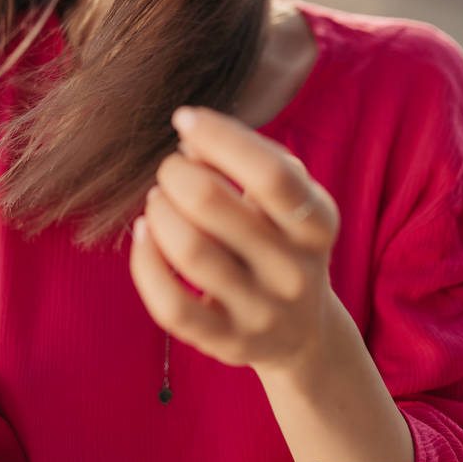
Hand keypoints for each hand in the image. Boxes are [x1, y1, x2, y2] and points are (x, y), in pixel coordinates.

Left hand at [129, 105, 340, 376]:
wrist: (302, 331)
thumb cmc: (281, 238)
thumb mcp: (283, 198)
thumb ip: (247, 158)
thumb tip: (190, 135)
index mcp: (318, 223)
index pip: (271, 174)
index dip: (220, 137)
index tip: (185, 118)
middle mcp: (295, 271)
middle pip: (214, 205)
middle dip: (176, 173)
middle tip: (171, 168)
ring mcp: (262, 313)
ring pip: (190, 252)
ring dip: (159, 211)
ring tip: (158, 200)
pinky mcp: (226, 343)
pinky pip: (171, 306)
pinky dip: (145, 262)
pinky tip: (144, 235)